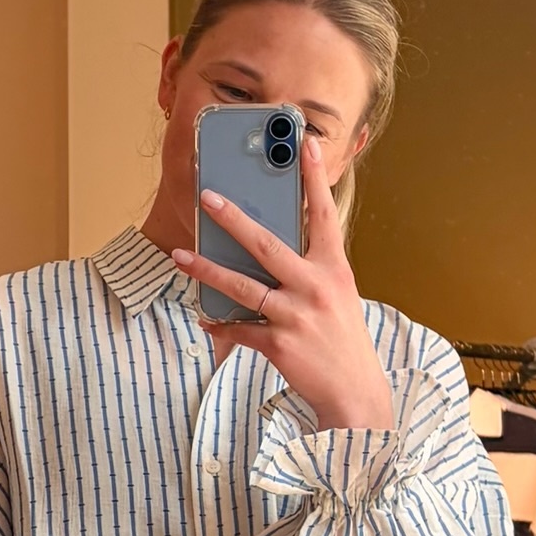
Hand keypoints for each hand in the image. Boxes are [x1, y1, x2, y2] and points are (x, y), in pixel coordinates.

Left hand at [172, 141, 393, 430]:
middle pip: (267, 245)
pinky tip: (205, 320)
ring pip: (242, 287)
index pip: (324, 214)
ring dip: (207, 270)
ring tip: (180, 255)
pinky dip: (220, 325)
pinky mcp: (280, 344)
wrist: (354, 393)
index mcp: (333, 269)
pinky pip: (240, 329)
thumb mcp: (338, 295)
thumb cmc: (342, 339)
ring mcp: (297, 316)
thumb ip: (311, 268)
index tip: (303, 143)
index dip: (314, 177)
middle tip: (206, 197)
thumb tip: (270, 247)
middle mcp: (316, 287)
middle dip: (233, 218)